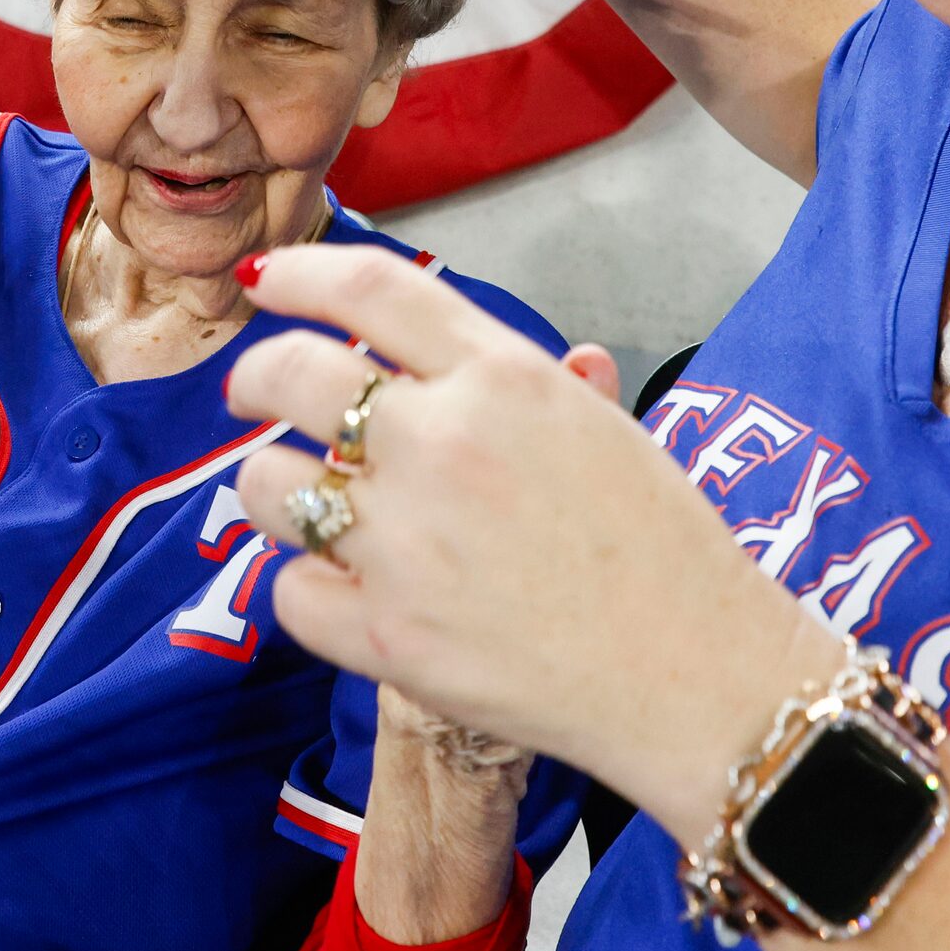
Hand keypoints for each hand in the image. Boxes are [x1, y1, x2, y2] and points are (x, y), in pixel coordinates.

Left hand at [226, 245, 844, 839]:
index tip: (264, 281)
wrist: (698, 677)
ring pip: (270, 483)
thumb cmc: (667, 553)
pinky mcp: (386, 633)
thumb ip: (547, 384)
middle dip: (252, 378)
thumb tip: (529, 351)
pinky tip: (344, 588)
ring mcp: (407, 541)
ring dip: (273, 486)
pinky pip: (290, 590)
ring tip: (303, 501)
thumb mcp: (614, 433)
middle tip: (251, 396)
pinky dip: (308, 587)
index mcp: (505, 377)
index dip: (298, 273)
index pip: (369, 289)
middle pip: (291, 373)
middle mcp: (443, 443)